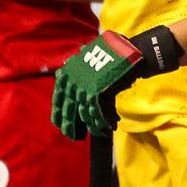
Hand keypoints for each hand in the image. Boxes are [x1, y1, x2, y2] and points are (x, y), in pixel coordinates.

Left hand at [52, 27, 180, 138]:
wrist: (127, 50)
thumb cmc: (110, 51)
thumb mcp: (88, 54)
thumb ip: (76, 65)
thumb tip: (64, 69)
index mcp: (68, 73)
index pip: (59, 98)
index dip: (58, 113)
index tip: (58, 124)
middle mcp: (73, 82)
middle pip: (69, 110)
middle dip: (71, 125)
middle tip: (73, 137)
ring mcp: (85, 88)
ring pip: (85, 114)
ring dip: (92, 126)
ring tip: (97, 132)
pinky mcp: (98, 93)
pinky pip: (98, 112)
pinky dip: (103, 121)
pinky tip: (108, 127)